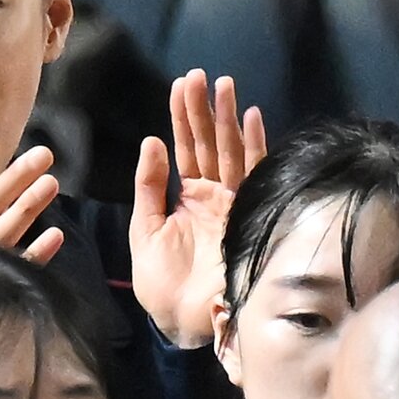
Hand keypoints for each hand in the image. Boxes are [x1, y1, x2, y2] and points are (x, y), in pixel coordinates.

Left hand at [130, 71, 266, 348]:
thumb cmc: (161, 285)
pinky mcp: (248, 217)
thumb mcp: (144, 230)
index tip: (181, 84)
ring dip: (226, 119)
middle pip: (210, 144)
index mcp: (188, 200)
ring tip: (222, 84)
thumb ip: (149, 187)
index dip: (183, 117)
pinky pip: (253, 175)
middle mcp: (214, 198)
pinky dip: (254, 146)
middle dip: (204, 110)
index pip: (186, 149)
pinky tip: (251, 117)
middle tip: (199, 75)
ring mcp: (233, 205)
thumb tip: (152, 141)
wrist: (184, 322)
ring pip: (231, 153)